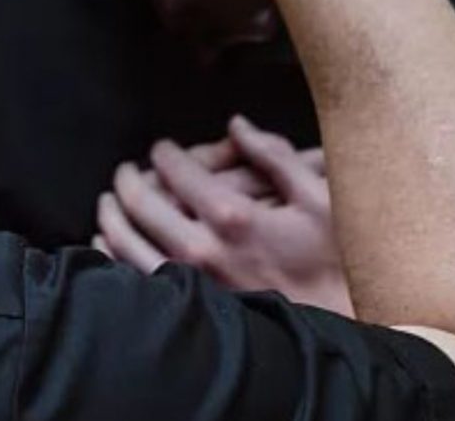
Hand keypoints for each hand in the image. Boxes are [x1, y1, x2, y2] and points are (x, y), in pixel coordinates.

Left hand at [94, 117, 352, 315]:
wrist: (347, 328)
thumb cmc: (337, 260)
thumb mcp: (319, 198)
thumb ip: (274, 156)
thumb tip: (235, 125)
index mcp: (233, 216)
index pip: (177, 170)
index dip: (164, 152)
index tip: (161, 147)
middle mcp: (203, 250)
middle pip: (141, 204)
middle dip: (127, 180)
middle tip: (124, 170)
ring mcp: (192, 284)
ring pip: (127, 244)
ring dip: (110, 217)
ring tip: (107, 203)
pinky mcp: (190, 309)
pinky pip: (135, 281)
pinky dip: (114, 259)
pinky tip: (109, 247)